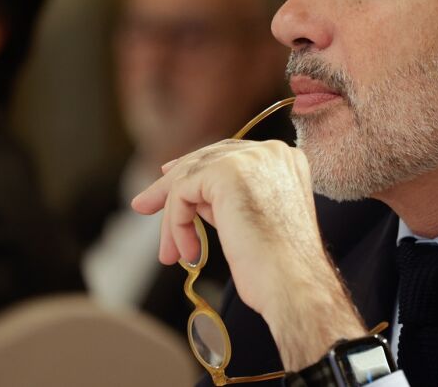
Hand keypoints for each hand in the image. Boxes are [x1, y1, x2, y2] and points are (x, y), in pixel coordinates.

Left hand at [130, 139, 366, 368]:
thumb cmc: (280, 267)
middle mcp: (270, 152)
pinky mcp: (227, 172)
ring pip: (190, 177)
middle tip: (143, 205)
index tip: (168, 183)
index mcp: (284, 159)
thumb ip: (229, 199)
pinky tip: (187, 251)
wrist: (293, 285)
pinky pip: (182, 192)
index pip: (229, 154)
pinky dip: (176, 223)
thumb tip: (192, 197)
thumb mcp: (256, 220)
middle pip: (205, 158)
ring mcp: (250, 158)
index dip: (196, 168)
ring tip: (171, 252)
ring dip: (174, 218)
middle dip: (171, 186)